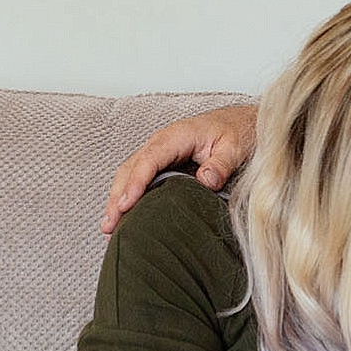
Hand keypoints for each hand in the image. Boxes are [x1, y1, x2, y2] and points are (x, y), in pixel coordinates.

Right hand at [103, 104, 259, 233]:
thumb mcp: (234, 148)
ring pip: (129, 175)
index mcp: (176, 136)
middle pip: (130, 169)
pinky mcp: (162, 164)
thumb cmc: (237, 132)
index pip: (149, 160)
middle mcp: (162, 143)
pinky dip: (128, 196)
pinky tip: (123, 216)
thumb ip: (220, 164)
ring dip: (117, 200)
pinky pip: (139, 178)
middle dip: (117, 197)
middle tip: (110, 225)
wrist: (241, 123)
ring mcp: (159, 154)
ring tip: (109, 227)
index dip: (135, 183)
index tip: (126, 205)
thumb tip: (206, 180)